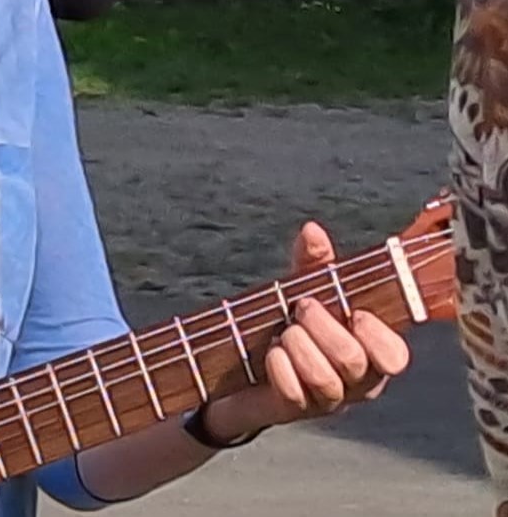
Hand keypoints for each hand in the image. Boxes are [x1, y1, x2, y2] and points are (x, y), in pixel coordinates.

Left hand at [201, 222, 410, 441]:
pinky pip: (295, 395)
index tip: (356, 314)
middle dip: (325, 329)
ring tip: (284, 332)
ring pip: (326, 381)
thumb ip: (312, 262)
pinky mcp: (296, 410)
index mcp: (369, 349)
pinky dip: (280, 369)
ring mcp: (327, 399)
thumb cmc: (290, 322)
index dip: (379, 337)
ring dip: (300, 348)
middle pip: (355, 363)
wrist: (246, 364)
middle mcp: (356, 381)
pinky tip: (271, 354)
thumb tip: (313, 231)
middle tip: (302, 308)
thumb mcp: (302, 287)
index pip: (395, 356)